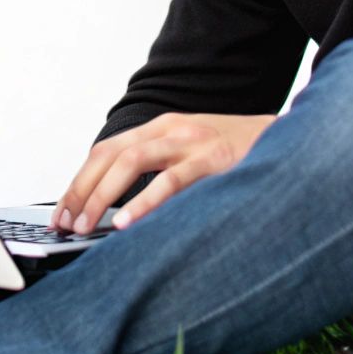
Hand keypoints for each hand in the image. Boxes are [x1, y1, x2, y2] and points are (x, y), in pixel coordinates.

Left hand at [49, 111, 276, 234]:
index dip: (79, 181)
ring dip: (102, 195)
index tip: (63, 212)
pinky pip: (171, 180)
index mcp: (161, 128)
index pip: (106, 151)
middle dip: (81, 189)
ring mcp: (191, 141)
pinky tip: (126, 222)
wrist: (289, 138)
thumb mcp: (192, 156)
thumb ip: (160, 171)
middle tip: (65, 223)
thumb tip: (120, 208)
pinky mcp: (213, 158)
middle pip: (110, 154)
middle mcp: (170, 129)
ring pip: (131, 161)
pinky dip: (144, 201)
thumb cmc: (238, 155)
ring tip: (86, 225)